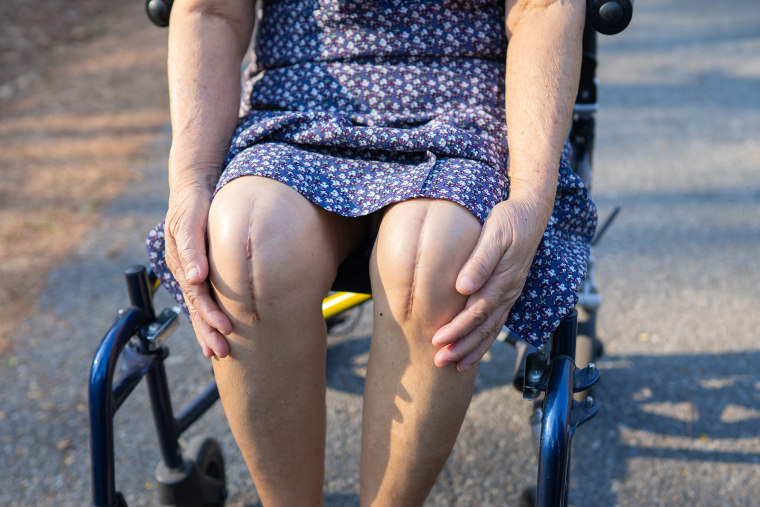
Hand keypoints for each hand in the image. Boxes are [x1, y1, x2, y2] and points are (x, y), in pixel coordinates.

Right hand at [164, 184, 231, 357]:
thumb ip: (192, 248)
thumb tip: (196, 278)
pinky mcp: (200, 269)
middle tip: (223, 352)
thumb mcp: (191, 219)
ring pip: (198, 306)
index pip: (197, 295)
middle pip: (196, 307)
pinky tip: (215, 331)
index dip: (211, 313)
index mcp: (181, 262)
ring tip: (219, 352)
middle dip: (208, 331)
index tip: (227, 328)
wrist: (194, 187)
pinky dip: (208, 316)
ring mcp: (191, 271)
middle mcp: (185, 270)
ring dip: (207, 329)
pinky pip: (203, 297)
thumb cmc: (193, 202)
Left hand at [431, 194, 551, 371]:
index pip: (477, 312)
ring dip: (473, 348)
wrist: (532, 212)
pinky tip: (475, 348)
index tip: (437, 341)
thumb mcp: (494, 234)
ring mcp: (510, 293)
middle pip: (484, 327)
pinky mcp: (508, 291)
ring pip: (492, 328)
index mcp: (503, 280)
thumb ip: (479, 261)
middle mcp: (508, 291)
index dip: (457, 329)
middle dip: (462, 347)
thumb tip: (463, 286)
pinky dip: (485, 338)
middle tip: (440, 362)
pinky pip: (497, 321)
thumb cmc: (510, 220)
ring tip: (456, 364)